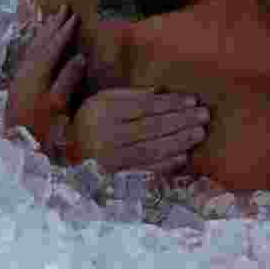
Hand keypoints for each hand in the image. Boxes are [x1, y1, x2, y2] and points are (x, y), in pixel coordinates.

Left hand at [3, 4, 84, 141]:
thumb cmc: (39, 127)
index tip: (75, 16)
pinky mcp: (17, 84)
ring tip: (51, 19)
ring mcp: (20, 77)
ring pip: (33, 47)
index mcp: (36, 72)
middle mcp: (26, 70)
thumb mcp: (57, 103)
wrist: (16, 146)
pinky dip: (36, 44)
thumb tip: (80, 56)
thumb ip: (67, 78)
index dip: (64, 31)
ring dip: (43, 32)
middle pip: (41, 42)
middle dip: (52, 25)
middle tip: (62, 8)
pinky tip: (38, 45)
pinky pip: (28, 55)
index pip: (53, 46)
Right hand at [68, 88, 208, 174]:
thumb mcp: (101, 100)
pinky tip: (183, 156)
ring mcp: (111, 159)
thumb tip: (161, 91)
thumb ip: (129, 95)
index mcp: (103, 112)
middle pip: (152, 128)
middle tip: (204, 116)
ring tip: (199, 133)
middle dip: (181, 121)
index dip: (170, 103)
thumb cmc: (89, 120)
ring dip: (179, 142)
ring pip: (152, 149)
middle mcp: (106, 135)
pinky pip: (145, 170)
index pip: (144, 107)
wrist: (65, 153)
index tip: (192, 100)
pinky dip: (166, 164)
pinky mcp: (115, 177)